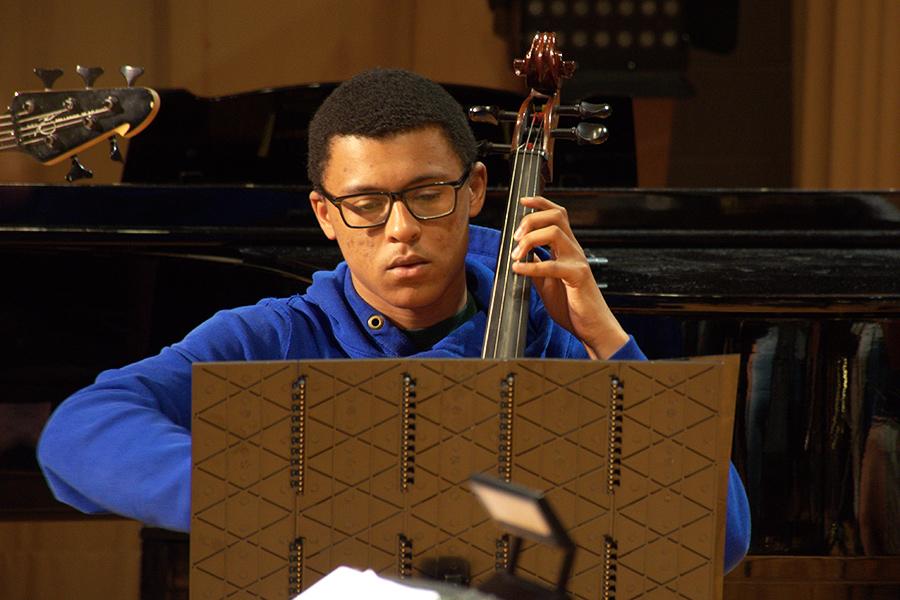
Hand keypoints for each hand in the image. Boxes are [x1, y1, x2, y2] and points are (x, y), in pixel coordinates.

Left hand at [510, 196, 627, 358]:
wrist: (593, 327)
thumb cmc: (573, 306)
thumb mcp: (548, 283)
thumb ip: (537, 267)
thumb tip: (521, 255)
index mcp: (567, 248)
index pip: (557, 214)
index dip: (540, 203)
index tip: (522, 201)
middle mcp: (574, 250)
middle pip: (555, 216)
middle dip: (530, 220)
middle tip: (515, 238)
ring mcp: (578, 261)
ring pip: (554, 233)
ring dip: (529, 240)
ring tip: (516, 255)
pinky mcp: (578, 277)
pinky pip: (552, 265)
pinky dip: (531, 266)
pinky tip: (518, 270)